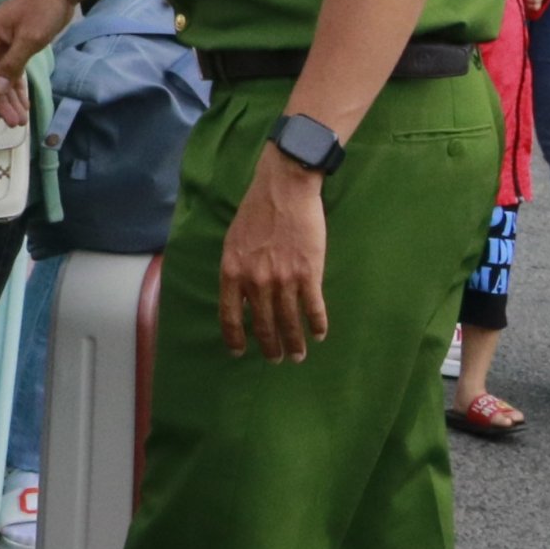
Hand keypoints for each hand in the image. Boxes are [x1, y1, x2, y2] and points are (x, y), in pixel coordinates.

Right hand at [0, 0, 77, 126]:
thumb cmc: (43, 8)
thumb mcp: (29, 38)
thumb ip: (12, 65)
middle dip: (1, 100)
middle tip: (13, 121)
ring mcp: (5, 45)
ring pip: (3, 78)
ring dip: (10, 98)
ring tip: (20, 120)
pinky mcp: (18, 48)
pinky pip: (14, 73)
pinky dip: (18, 88)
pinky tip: (23, 104)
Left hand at [219, 150, 331, 360]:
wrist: (284, 189)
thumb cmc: (255, 212)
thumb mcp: (233, 243)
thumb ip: (236, 271)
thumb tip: (241, 298)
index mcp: (232, 272)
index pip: (230, 316)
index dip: (235, 338)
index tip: (239, 353)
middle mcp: (256, 281)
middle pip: (263, 324)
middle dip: (270, 346)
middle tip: (276, 359)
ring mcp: (283, 278)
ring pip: (289, 321)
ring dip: (295, 342)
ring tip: (298, 355)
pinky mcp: (309, 273)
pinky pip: (313, 307)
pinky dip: (317, 324)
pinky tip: (319, 334)